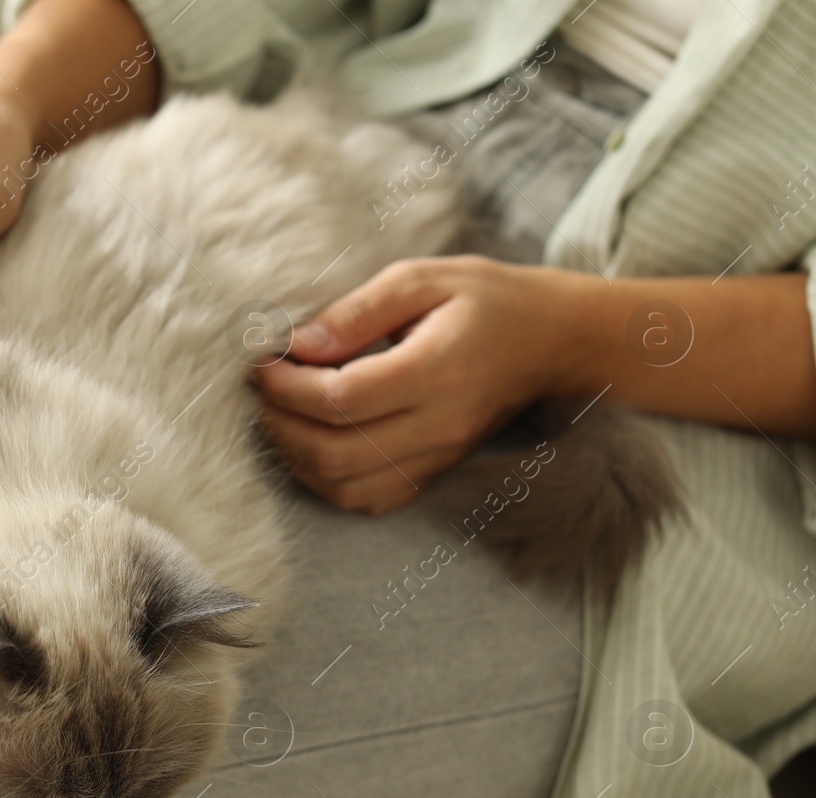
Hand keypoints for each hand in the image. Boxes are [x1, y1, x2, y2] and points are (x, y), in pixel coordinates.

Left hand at [252, 255, 586, 513]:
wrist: (552, 342)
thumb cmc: (487, 301)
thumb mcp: (423, 279)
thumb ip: (357, 310)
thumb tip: (299, 343)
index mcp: (437, 370)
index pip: (342, 398)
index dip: (288, 385)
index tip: (265, 361)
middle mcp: (438, 426)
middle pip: (336, 452)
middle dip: (281, 423)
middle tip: (263, 389)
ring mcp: (437, 458)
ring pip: (345, 486)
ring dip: (296, 456)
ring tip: (280, 413)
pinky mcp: (433, 474)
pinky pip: (367, 499)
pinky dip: (326, 480)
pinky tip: (312, 442)